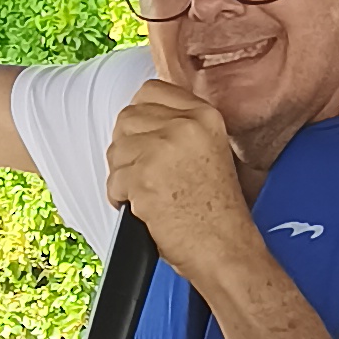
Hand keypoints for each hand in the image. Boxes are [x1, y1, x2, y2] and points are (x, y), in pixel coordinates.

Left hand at [102, 77, 256, 294]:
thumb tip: (142, 121)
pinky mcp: (143, 176)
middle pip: (127, 118)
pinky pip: (114, 180)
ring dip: (124, 175)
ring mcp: (162, 149)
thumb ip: (182, 128)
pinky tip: (144, 207)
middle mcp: (185, 126)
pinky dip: (121, 198)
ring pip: (116, 150)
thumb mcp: (213, 152)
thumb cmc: (219, 212)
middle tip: (145, 172)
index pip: (150, 91)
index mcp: (204, 116)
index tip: (143, 136)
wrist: (224, 248)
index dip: (140, 116)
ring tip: (149, 193)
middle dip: (128, 147)